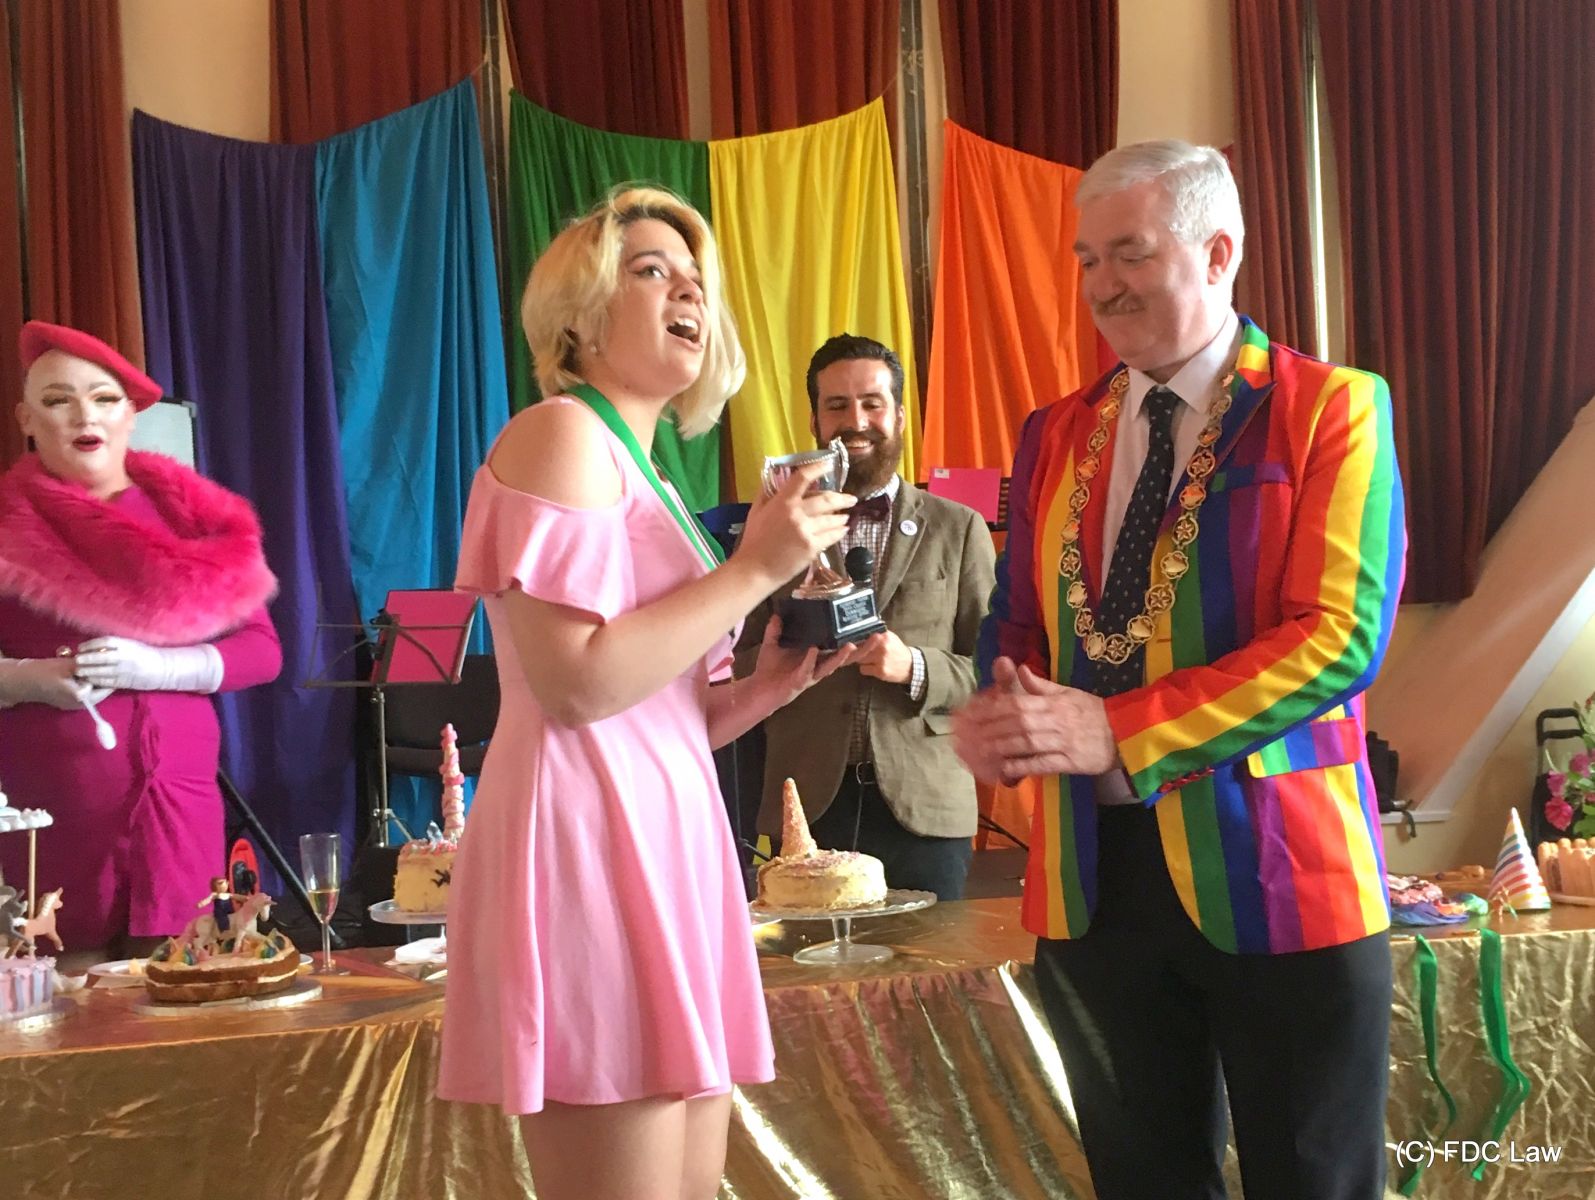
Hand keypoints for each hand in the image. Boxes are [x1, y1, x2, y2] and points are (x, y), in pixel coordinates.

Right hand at [0, 657, 110, 710]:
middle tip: (108, 667)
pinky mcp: (68, 703)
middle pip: (101, 692)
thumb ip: (88, 666)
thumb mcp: (69, 665)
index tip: (115, 667)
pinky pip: (85, 695)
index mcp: (82, 696)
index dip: (111, 676)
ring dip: (96, 682)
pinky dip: (87, 686)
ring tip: (97, 670)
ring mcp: (74, 706)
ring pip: (94, 694)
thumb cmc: (46, 671)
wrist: (25, 681)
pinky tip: (84, 675)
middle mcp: (80, 705)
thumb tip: (105, 661)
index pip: (106, 688)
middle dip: (105, 680)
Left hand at [74, 637, 223, 693]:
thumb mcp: (132, 644)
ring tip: (78, 671)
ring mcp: (124, 670)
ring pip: (101, 671)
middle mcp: (125, 657)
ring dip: (87, 671)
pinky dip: (95, 680)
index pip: (105, 642)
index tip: (81, 647)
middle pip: (100, 657)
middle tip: (76, 661)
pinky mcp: (124, 682)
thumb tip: (94, 647)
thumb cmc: (145, 654)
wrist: (162, 668)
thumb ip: (115, 645)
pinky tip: (89, 679)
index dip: (90, 645)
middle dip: (86, 659)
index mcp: (127, 644)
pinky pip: (106, 681)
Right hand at [733, 461, 855, 586]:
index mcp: (782, 501)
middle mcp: (796, 513)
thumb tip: (774, 478)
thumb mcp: (756, 512)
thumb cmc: (754, 541)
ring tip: (846, 517)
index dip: (817, 468)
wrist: (755, 569)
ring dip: (842, 517)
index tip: (828, 464)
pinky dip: (839, 532)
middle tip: (851, 499)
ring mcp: (806, 531)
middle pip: (826, 499)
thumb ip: (767, 494)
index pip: (802, 478)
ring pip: (832, 519)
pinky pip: (831, 537)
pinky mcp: (812, 547)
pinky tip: (843, 531)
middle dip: (842, 498)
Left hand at [745, 614, 862, 711]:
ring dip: (840, 656)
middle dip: (862, 649)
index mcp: (817, 656)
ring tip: (851, 645)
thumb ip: (777, 628)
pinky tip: (814, 650)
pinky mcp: (799, 682)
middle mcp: (818, 666)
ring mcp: (811, 675)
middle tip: (877, 638)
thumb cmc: (770, 669)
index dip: (854, 638)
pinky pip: (807, 670)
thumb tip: (778, 612)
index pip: (838, 645)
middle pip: (845, 657)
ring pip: (831, 666)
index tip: (869, 627)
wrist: (759, 690)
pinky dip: (810, 660)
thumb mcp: (773, 643)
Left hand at [855, 629, 913, 684]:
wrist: (911, 666)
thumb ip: (876, 634)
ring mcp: (881, 659)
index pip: (862, 636)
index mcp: (884, 636)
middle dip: (858, 651)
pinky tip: (873, 668)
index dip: (857, 640)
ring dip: (862, 660)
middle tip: (859, 652)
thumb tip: (859, 633)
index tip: (853, 642)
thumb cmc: (897, 650)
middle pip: (859, 648)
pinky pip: (863, 669)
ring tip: (870, 660)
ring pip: (859, 659)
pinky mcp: (880, 671)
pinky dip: (866, 669)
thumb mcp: (890, 637)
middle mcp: (882, 646)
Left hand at [953, 656, 1119, 783]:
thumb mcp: (1070, 693)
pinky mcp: (1071, 763)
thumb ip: (1042, 685)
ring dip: (1002, 747)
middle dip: (991, 728)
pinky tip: (1005, 769)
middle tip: (968, 735)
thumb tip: (1019, 668)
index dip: (993, 708)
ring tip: (981, 751)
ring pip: (1028, 743)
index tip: (973, 714)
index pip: (1018, 703)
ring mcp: (1064, 742)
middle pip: (1018, 723)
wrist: (1127, 734)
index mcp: (1054, 702)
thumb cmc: (1094, 713)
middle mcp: (1057, 720)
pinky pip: (1043, 764)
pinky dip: (1024, 766)